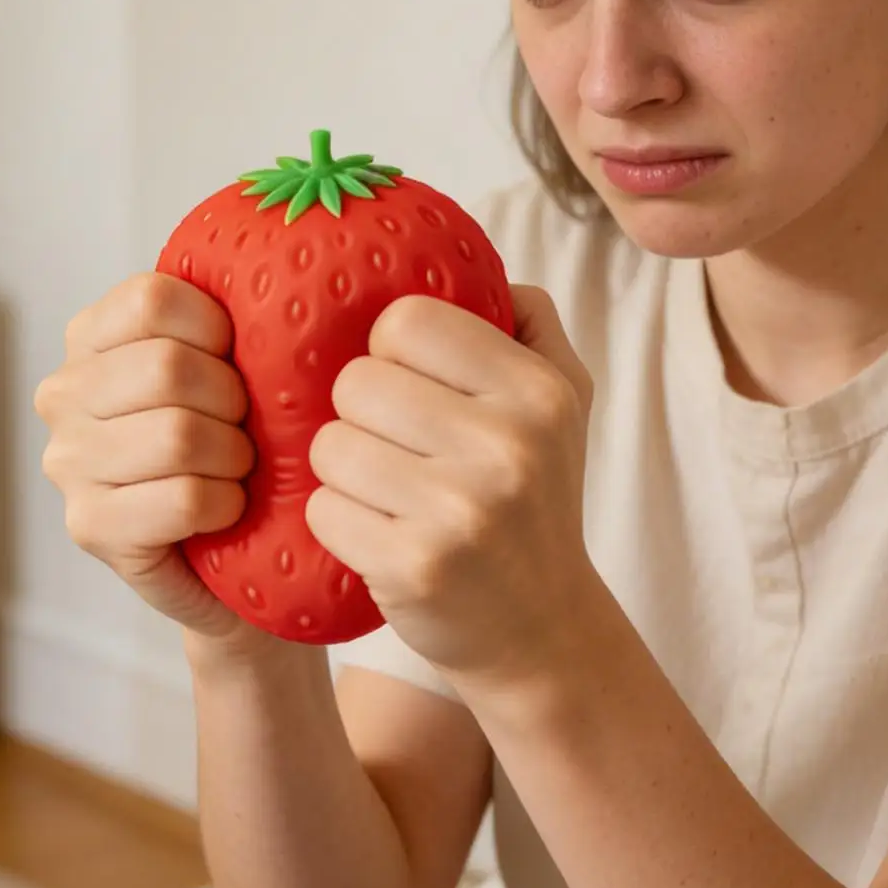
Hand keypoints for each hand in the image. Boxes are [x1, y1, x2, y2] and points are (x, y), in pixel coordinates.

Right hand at [34, 271, 273, 655]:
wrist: (237, 548)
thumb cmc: (237, 435)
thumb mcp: (231, 360)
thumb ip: (236, 313)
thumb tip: (285, 275)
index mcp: (93, 335)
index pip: (152, 298)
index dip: (218, 328)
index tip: (237, 358)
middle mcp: (64, 392)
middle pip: (168, 367)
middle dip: (233, 400)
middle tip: (245, 425)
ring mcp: (68, 462)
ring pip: (177, 436)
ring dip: (233, 456)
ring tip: (237, 467)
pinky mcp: (88, 526)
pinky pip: (182, 500)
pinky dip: (225, 504)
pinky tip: (225, 508)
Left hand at [303, 283, 597, 693]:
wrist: (540, 627)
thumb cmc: (536, 496)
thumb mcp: (566, 397)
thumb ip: (528, 317)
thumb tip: (466, 261)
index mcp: (538, 390)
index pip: (408, 321)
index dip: (389, 348)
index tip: (409, 383)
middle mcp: (507, 444)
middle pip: (356, 382)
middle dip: (357, 412)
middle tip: (392, 443)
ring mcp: (460, 509)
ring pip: (329, 446)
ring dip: (341, 468)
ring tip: (384, 489)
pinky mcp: (412, 566)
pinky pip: (322, 509)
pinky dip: (335, 520)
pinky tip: (377, 532)